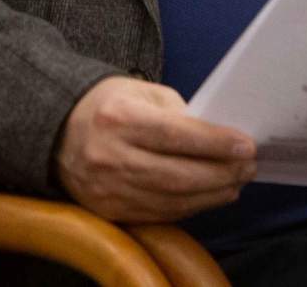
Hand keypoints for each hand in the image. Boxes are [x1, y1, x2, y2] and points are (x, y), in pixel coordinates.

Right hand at [53, 76, 257, 222]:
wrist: (56, 133)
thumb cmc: (107, 106)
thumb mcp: (139, 92)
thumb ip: (178, 112)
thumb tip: (219, 138)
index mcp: (118, 117)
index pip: (175, 135)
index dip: (215, 143)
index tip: (247, 145)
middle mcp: (110, 156)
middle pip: (178, 175)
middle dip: (222, 173)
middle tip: (249, 166)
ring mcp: (108, 189)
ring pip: (172, 200)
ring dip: (212, 194)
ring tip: (235, 183)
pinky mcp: (109, 210)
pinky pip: (160, 213)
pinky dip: (191, 207)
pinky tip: (209, 196)